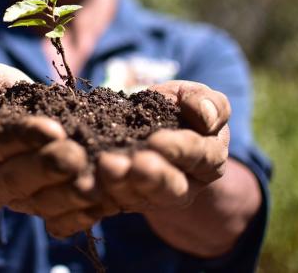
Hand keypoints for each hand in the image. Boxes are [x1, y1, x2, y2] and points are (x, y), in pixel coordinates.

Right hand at [0, 62, 104, 236]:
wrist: (16, 119)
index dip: (21, 137)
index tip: (53, 129)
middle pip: (14, 180)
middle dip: (47, 169)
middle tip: (76, 157)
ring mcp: (15, 200)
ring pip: (39, 204)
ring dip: (67, 195)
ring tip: (93, 184)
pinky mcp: (42, 210)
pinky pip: (58, 221)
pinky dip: (80, 216)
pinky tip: (102, 204)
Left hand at [96, 80, 230, 211]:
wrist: (150, 125)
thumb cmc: (180, 108)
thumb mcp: (195, 98)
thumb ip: (207, 102)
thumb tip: (206, 116)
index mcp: (209, 159)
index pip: (198, 156)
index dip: (178, 149)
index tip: (155, 140)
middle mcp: (185, 186)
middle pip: (172, 189)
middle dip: (151, 177)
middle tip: (132, 164)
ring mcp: (154, 197)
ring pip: (140, 197)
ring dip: (122, 184)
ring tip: (107, 167)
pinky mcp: (126, 200)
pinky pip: (114, 199)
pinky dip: (101, 188)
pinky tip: (88, 176)